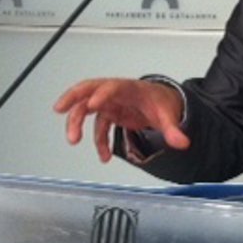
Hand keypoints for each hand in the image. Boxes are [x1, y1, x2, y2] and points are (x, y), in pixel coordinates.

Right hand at [53, 78, 188, 162]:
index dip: (102, 94)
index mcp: (131, 88)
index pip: (114, 87)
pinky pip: (97, 125)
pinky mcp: (109, 113)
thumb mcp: (170, 116)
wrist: (162, 102)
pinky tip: (103, 155)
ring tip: (73, 139)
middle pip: (90, 88)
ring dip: (76, 122)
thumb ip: (174, 130)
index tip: (92, 104)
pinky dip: (97, 141)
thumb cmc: (161, 103)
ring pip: (86, 107)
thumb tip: (182, 142)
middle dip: (73, 97)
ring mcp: (110, 102)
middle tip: (60, 109)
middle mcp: (116, 93)